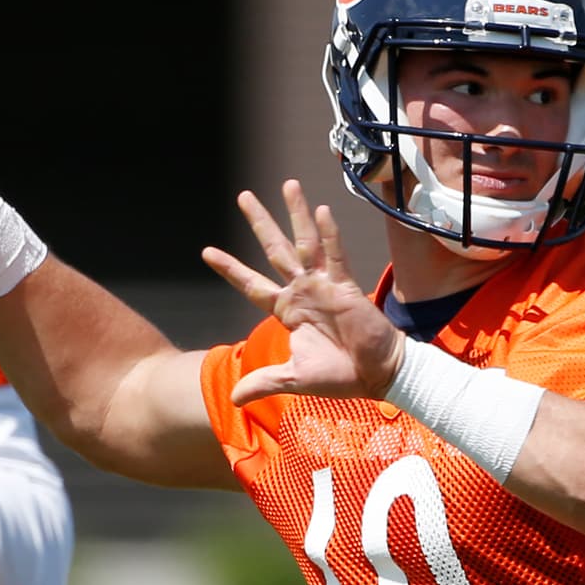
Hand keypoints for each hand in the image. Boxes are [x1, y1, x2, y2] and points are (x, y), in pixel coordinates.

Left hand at [202, 179, 403, 404]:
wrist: (377, 375)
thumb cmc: (340, 375)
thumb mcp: (293, 378)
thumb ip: (263, 382)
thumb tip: (232, 400)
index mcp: (288, 311)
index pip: (252, 284)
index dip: (230, 269)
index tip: (207, 251)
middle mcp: (302, 291)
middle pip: (274, 250)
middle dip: (259, 223)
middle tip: (244, 196)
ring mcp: (324, 285)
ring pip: (305, 242)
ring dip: (296, 214)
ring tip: (288, 185)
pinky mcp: (345, 286)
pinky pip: (335, 256)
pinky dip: (328, 234)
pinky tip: (321, 210)